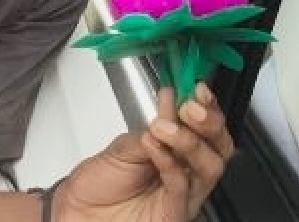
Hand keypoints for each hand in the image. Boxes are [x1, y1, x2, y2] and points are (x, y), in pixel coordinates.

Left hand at [53, 82, 234, 221]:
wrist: (78, 212)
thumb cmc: (101, 183)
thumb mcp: (127, 144)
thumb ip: (153, 125)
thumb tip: (172, 99)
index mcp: (181, 152)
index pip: (208, 128)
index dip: (208, 107)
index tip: (198, 88)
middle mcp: (188, 173)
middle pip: (220, 147)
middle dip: (210, 122)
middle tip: (191, 106)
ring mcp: (184, 194)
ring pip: (209, 166)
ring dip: (189, 140)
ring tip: (163, 126)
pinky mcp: (174, 213)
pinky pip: (181, 186)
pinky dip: (168, 162)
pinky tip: (153, 144)